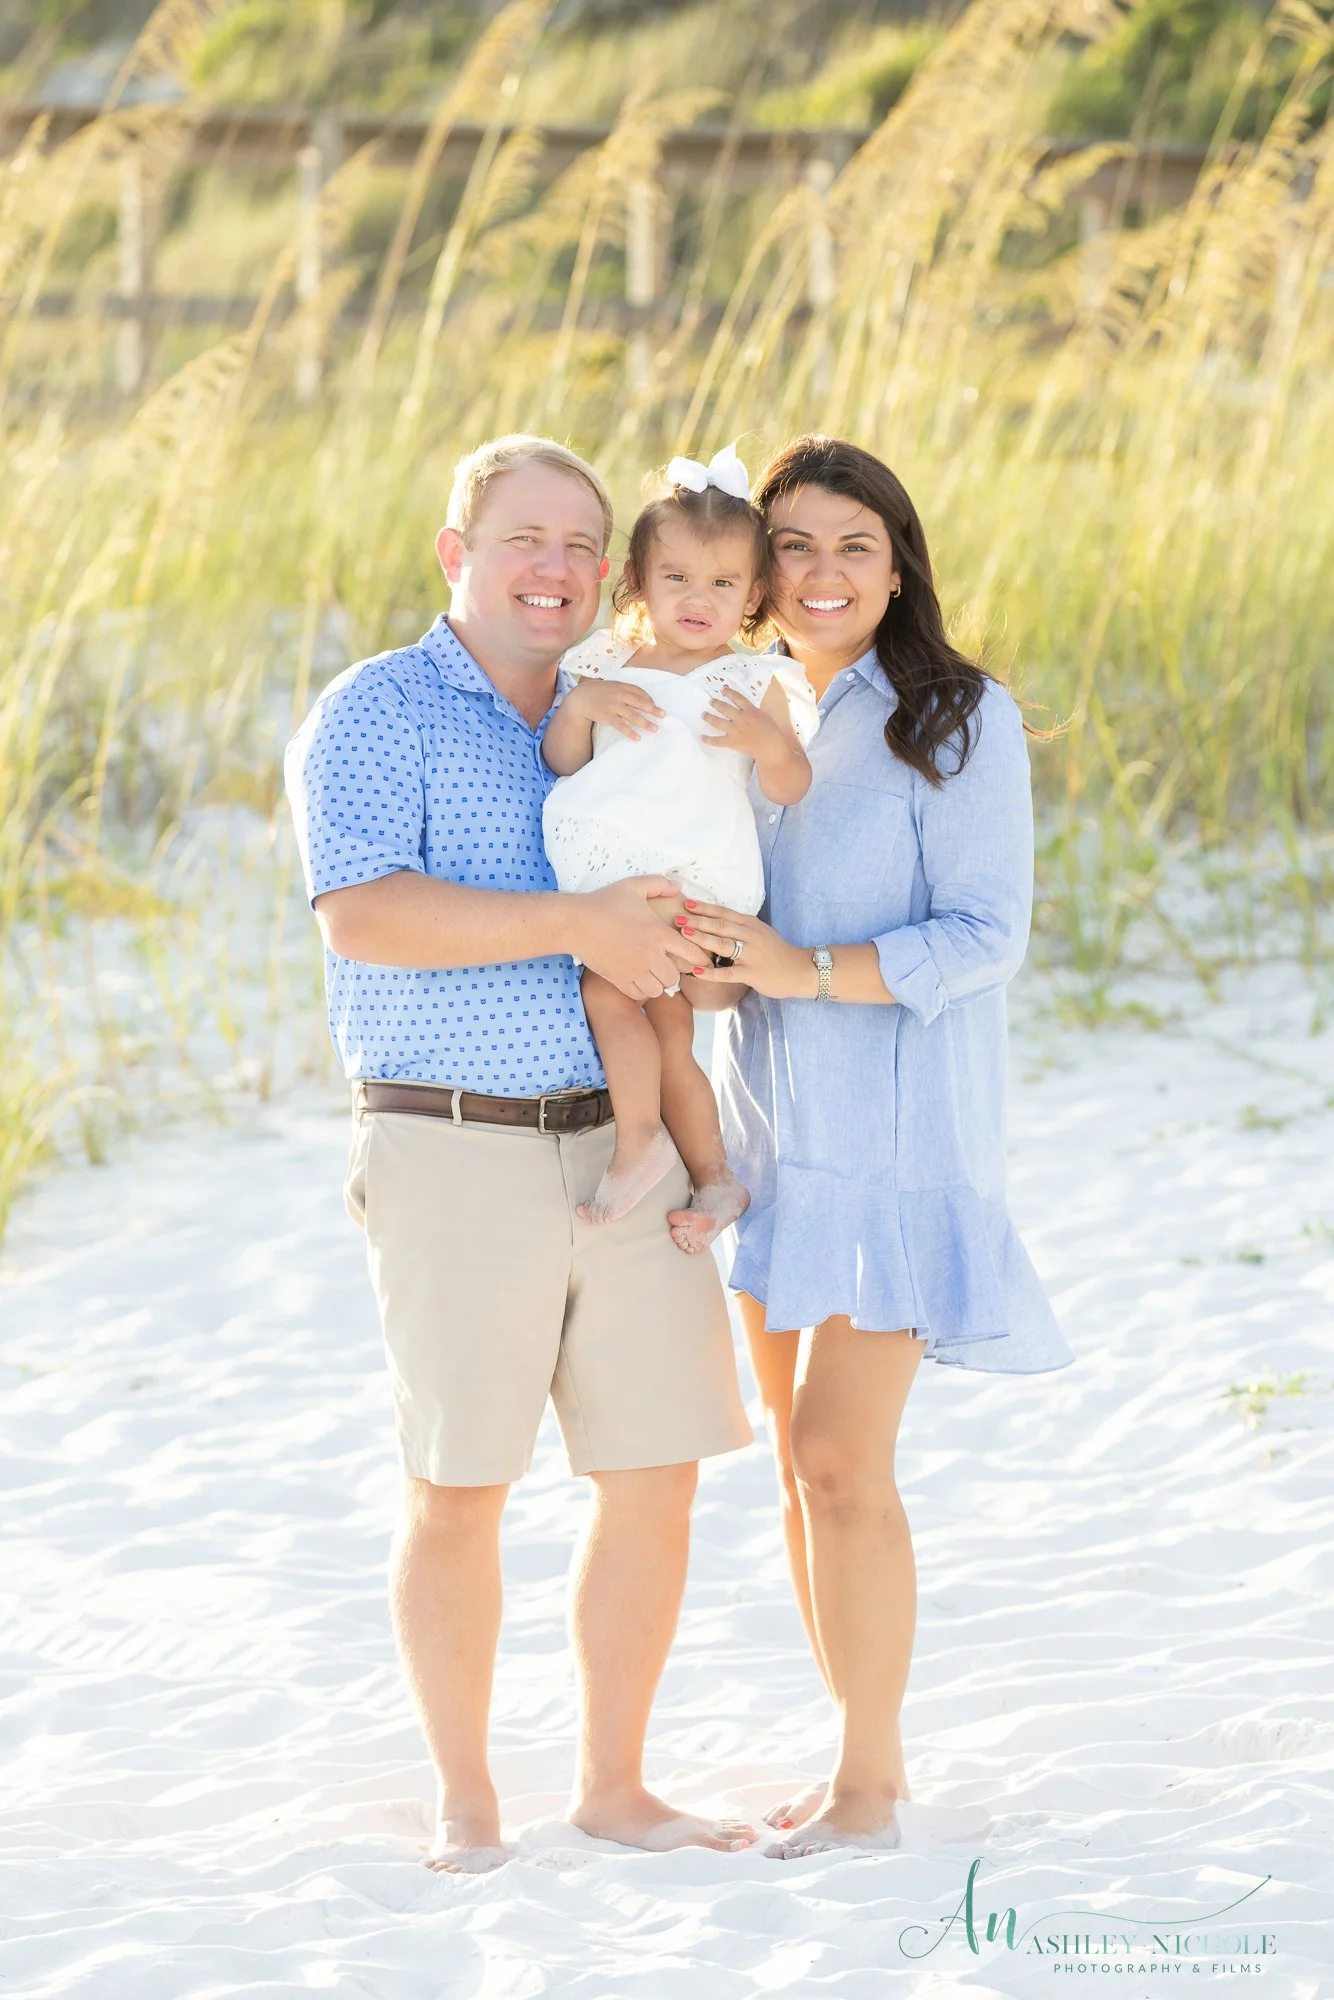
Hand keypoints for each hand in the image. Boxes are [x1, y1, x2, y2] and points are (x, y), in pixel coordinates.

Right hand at [566, 677, 664, 740]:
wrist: (580, 698)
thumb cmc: (598, 692)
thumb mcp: (611, 687)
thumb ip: (624, 690)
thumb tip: (639, 697)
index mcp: (621, 687)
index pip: (639, 692)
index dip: (649, 699)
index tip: (655, 706)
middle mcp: (619, 696)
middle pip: (640, 703)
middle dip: (653, 710)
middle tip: (663, 716)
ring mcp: (614, 706)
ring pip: (633, 716)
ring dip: (645, 723)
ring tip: (655, 729)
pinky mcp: (607, 717)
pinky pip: (621, 726)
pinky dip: (630, 732)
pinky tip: (637, 738)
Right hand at [569, 876, 709, 1000]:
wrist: (575, 923)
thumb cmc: (604, 902)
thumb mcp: (634, 886)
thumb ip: (659, 884)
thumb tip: (678, 887)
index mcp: (659, 933)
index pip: (692, 953)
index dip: (700, 958)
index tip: (699, 959)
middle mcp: (650, 955)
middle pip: (675, 977)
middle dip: (675, 972)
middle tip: (668, 965)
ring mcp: (634, 970)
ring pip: (659, 989)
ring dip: (658, 983)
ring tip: (653, 973)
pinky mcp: (619, 980)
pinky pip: (640, 995)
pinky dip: (642, 990)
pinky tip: (638, 979)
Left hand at [676, 903, 816, 999]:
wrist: (800, 970)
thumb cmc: (776, 952)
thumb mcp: (760, 932)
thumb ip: (740, 927)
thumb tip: (716, 920)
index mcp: (750, 924)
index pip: (724, 912)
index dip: (704, 907)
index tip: (686, 903)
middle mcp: (750, 935)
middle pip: (720, 925)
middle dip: (697, 920)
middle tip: (677, 917)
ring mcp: (751, 954)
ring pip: (723, 944)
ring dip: (702, 938)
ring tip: (684, 934)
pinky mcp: (752, 973)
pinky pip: (728, 973)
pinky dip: (711, 972)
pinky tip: (696, 971)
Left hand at [699, 688, 785, 758]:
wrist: (770, 747)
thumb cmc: (771, 732)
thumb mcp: (764, 716)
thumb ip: (753, 711)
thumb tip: (746, 706)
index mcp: (750, 711)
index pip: (737, 698)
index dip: (729, 692)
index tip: (723, 690)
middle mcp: (740, 719)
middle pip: (724, 708)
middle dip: (716, 703)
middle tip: (711, 701)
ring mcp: (735, 730)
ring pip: (717, 722)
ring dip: (709, 717)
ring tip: (703, 714)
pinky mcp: (732, 742)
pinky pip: (717, 741)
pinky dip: (708, 739)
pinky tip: (702, 737)